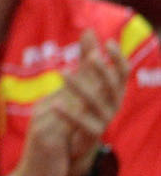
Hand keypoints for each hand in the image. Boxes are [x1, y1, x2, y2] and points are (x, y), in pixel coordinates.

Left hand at [58, 30, 127, 175]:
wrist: (75, 144)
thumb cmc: (82, 106)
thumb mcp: (85, 80)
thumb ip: (87, 57)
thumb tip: (89, 30)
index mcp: (112, 91)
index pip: (122, 73)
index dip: (118, 58)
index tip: (108, 42)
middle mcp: (113, 105)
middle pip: (113, 87)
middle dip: (103, 71)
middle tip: (90, 57)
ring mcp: (104, 120)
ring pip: (96, 103)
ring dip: (80, 87)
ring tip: (62, 72)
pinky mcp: (92, 135)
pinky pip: (83, 124)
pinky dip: (69, 113)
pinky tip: (53, 103)